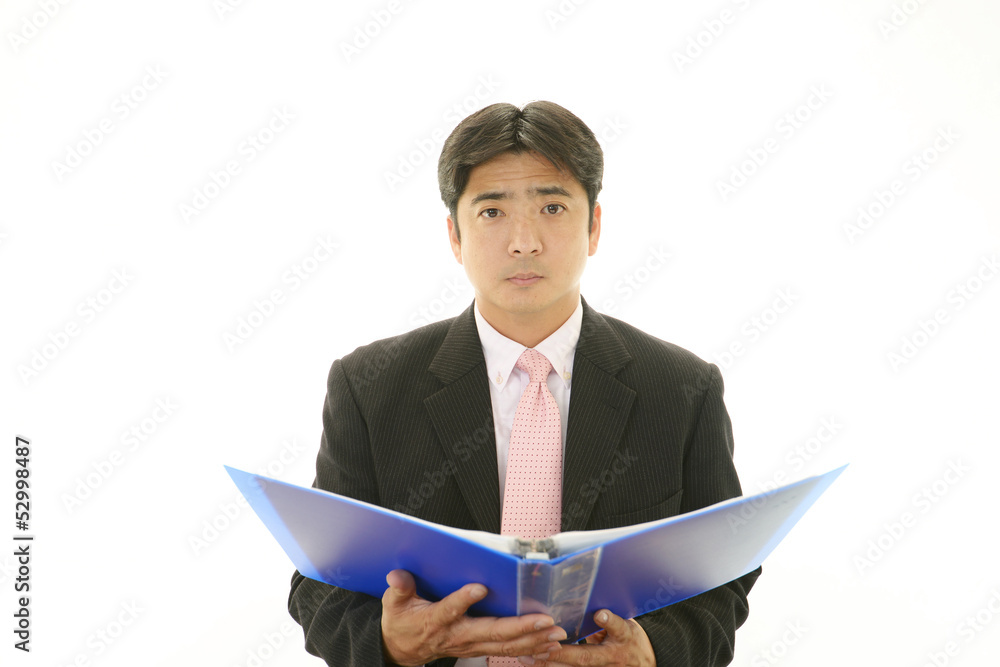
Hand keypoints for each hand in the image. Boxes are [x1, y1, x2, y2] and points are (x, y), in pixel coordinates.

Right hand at [380, 569, 567, 665]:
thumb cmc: (403, 622)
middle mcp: (458, 636)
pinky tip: (551, 646)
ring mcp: (471, 645)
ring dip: (533, 640)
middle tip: (545, 620)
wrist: (403, 650)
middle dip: (520, 627)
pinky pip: (509, 651)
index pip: (450, 610)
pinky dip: (532, 649)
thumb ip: (398, 588)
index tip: (480, 587)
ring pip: (505, 645)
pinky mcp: (480, 648)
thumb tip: (396, 574)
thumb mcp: (394, 604)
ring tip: (556, 632)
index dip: (463, 599)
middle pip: (490, 632)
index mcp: (436, 621)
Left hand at [518, 609, 655, 666]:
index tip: (600, 614)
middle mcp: (612, 657)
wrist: (643, 665)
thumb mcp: (626, 625)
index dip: (610, 621)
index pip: (618, 627)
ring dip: (550, 664)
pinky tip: (532, 662)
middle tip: (543, 646)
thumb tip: (588, 606)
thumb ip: (607, 618)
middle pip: (588, 656)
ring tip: (528, 657)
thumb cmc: (630, 640)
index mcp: (624, 637)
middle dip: (564, 653)